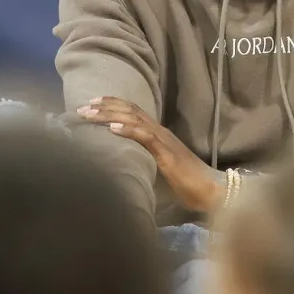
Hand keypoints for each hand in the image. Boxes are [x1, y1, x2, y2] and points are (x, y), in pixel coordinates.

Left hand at [76, 97, 223, 212]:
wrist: (211, 190)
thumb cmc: (188, 183)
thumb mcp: (160, 168)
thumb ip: (145, 160)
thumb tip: (123, 163)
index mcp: (158, 134)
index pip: (133, 111)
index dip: (112, 104)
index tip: (91, 103)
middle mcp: (160, 132)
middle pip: (130, 110)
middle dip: (105, 106)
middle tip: (82, 106)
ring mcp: (164, 141)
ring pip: (134, 119)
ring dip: (110, 115)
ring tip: (91, 113)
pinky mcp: (167, 154)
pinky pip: (146, 137)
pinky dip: (129, 130)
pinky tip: (113, 128)